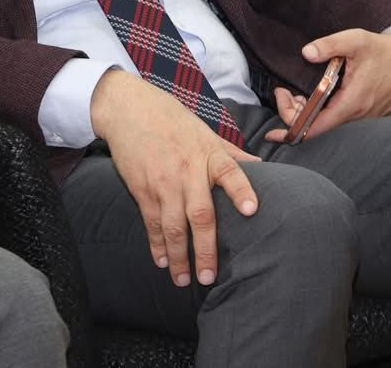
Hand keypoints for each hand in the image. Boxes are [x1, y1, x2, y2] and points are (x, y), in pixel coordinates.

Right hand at [90, 70, 259, 287]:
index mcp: (208, 154)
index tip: (252, 210)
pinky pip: (152, 223)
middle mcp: (188, 171)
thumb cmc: (173, 121)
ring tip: (184, 280)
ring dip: (179, 256)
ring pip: (173, 227)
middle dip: (205, 249)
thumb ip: (231, 153)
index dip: (241, 191)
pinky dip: (157, 244)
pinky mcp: (142, 189)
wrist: (130, 109)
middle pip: (200, 215)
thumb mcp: (206, 132)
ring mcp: (163, 182)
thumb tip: (260, 164)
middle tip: (208, 276)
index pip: (230, 172)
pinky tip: (163, 261)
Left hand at [266, 28, 390, 142]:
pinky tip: (315, 99)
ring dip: (308, 113)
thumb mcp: (356, 40)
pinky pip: (339, 122)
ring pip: (327, 126)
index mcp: (353, 102)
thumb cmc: (384, 50)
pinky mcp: (367, 118)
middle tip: (284, 92)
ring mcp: (364, 120)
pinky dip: (323, 113)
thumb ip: (330, 45)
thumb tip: (306, 52)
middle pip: (317, 127)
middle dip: (294, 113)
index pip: (315, 127)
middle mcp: (358, 117)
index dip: (291, 125)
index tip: (279, 105)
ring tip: (297, 95)